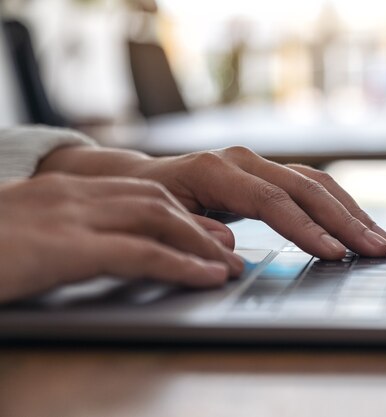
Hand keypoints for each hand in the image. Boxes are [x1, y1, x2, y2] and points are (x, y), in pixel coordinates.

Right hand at [0, 173, 242, 302]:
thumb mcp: (23, 237)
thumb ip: (63, 238)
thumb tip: (99, 253)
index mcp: (61, 191)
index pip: (137, 193)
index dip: (179, 213)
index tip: (208, 231)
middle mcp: (70, 195)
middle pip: (155, 201)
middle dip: (198, 226)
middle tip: (228, 248)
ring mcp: (67, 217)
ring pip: (156, 220)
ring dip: (199, 244)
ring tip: (227, 266)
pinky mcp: (61, 247)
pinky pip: (138, 253)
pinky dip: (179, 265)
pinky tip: (204, 277)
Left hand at [39, 146, 385, 259]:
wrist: (143, 181)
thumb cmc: (150, 206)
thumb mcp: (162, 221)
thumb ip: (194, 233)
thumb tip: (232, 248)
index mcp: (215, 170)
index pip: (272, 200)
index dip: (307, 228)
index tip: (336, 254)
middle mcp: (242, 160)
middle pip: (304, 187)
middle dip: (344, 220)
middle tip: (377, 248)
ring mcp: (258, 164)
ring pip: (315, 182)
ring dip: (350, 212)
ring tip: (379, 239)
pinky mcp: (268, 174)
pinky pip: (311, 186)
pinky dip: (338, 206)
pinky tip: (357, 224)